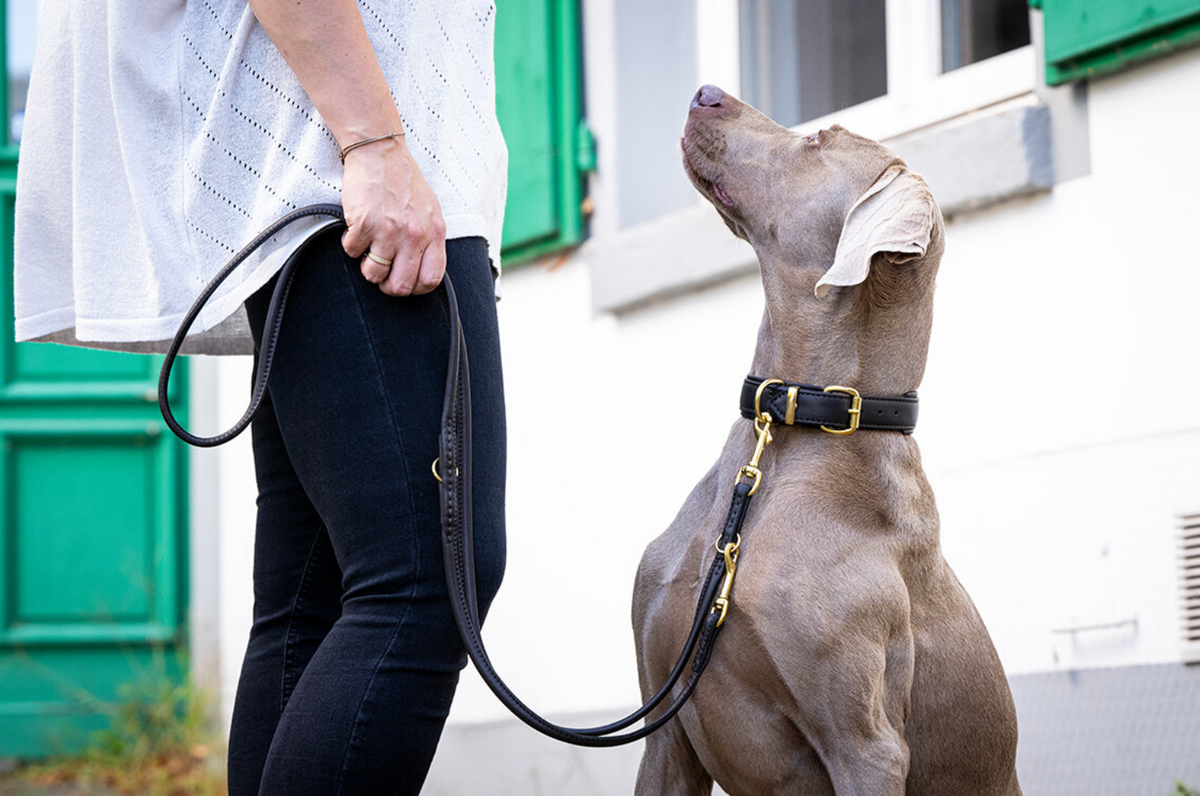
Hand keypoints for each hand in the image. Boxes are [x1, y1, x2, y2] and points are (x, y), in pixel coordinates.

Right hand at [339, 136, 446, 295]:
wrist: (380, 152)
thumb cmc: (404, 181)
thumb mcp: (430, 211)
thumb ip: (429, 239)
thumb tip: (422, 268)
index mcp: (434, 233)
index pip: (430, 280)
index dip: (415, 288)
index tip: (404, 281)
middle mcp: (414, 235)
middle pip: (400, 286)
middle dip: (388, 285)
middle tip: (382, 273)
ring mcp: (388, 231)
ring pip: (373, 274)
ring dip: (367, 266)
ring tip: (369, 247)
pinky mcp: (364, 224)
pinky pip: (352, 252)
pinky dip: (351, 243)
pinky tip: (358, 227)